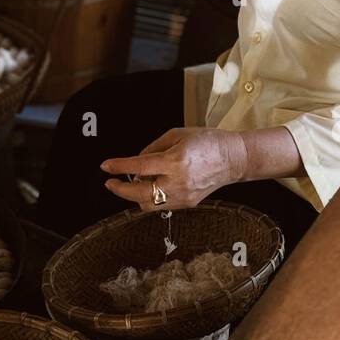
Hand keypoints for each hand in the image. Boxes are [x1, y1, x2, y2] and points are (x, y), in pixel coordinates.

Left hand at [100, 126, 246, 210]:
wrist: (234, 158)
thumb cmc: (207, 141)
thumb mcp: (177, 134)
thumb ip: (153, 148)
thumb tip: (136, 162)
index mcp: (175, 161)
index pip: (139, 167)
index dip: (119, 167)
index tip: (106, 166)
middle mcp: (178, 182)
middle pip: (139, 194)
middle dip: (120, 190)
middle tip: (110, 183)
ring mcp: (183, 196)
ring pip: (148, 205)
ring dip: (135, 196)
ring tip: (134, 183)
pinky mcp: (188, 204)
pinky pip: (162, 205)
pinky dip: (151, 197)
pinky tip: (152, 186)